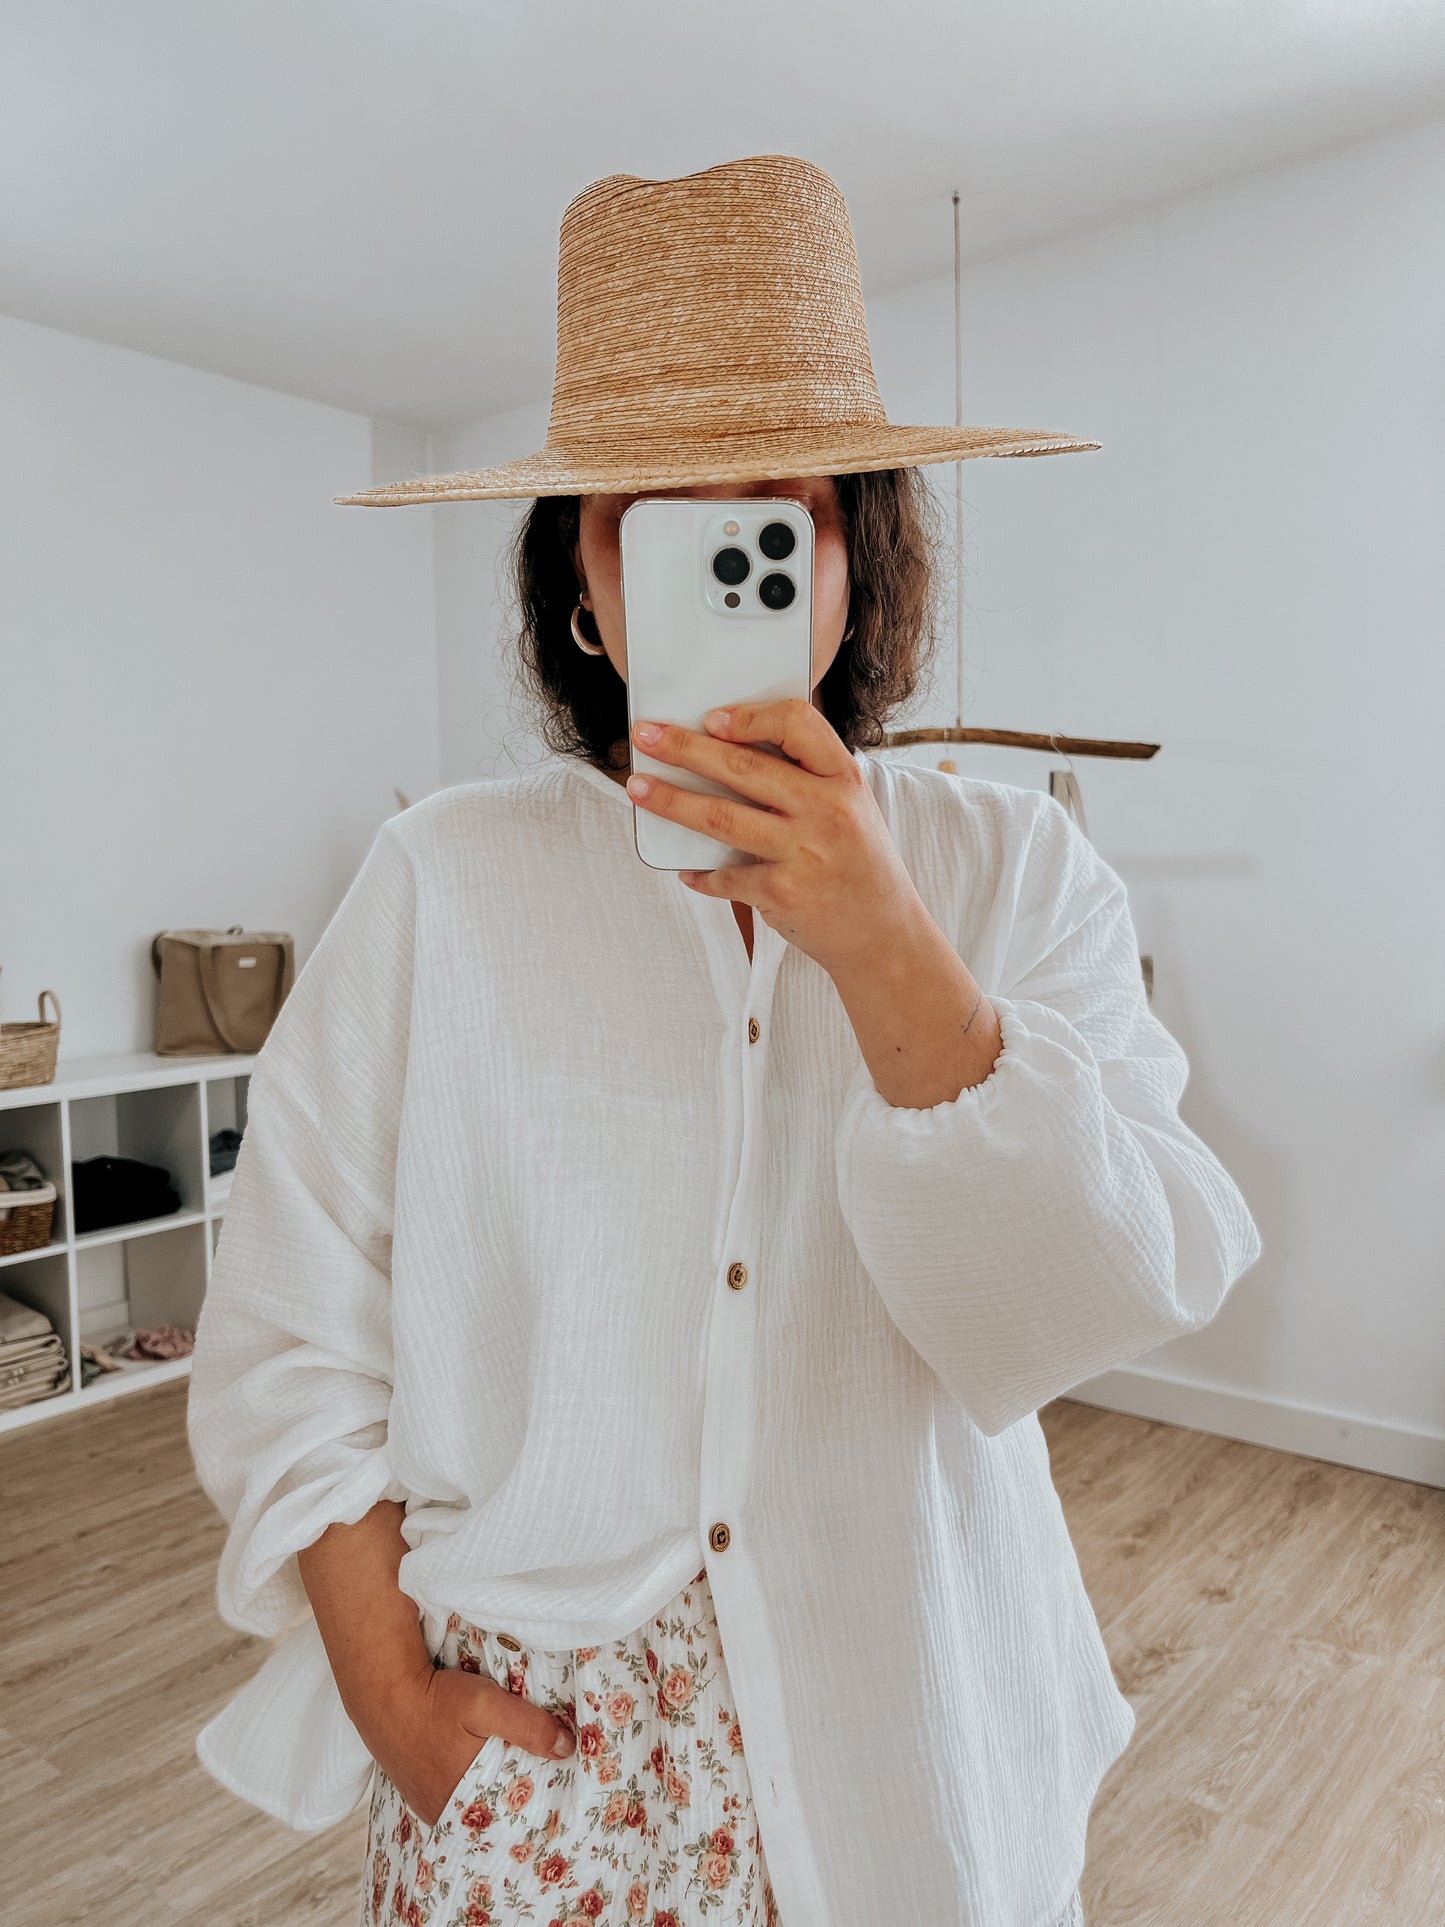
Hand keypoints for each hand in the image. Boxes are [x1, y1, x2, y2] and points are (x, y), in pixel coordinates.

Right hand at [359, 1656, 575, 1829]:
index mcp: (462, 1803)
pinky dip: (470, 1784)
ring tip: (519, 1770)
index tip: (558, 1791)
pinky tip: (483, 1765)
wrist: (383, 1688)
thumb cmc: (435, 1699)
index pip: (509, 1820)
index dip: (534, 1806)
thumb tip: (566, 1748)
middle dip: (514, 1797)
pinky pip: (453, 1796)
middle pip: (490, 1813)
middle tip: (543, 1777)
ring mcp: (427, 1803)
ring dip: (491, 1789)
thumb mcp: (486, 1705)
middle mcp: (442, 1812)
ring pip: (472, 1805)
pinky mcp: (418, 1789)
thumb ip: (528, 1727)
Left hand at [627, 698, 929, 977]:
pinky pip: (726, 875)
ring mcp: (804, 852)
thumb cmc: (859, 866)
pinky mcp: (783, 892)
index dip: (750, 716)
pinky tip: (686, 871)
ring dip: (671, 801)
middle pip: (742, 767)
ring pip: (721, 816)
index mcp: (844, 779)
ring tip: (638, 789)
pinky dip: (701, 874)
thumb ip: (805, 781)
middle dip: (684, 748)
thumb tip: (726, 753)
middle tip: (645, 736)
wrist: (885, 936)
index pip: (798, 723)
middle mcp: (827, 810)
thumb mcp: (851, 809)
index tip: (712, 718)